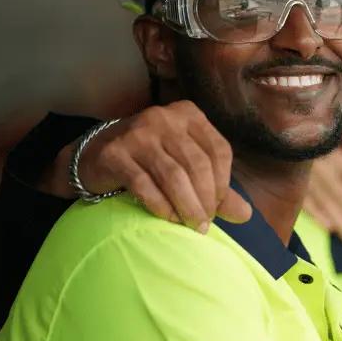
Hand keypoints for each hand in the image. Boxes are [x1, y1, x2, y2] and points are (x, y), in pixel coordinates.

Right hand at [55, 101, 251, 232]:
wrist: (95, 156)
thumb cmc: (150, 160)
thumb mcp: (186, 165)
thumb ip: (216, 187)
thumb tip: (246, 214)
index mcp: (188, 114)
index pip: (219, 150)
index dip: (223, 183)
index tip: (218, 208)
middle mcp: (164, 117)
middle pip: (197, 164)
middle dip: (206, 200)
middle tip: (204, 224)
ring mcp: (137, 133)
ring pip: (173, 175)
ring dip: (186, 206)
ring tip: (191, 226)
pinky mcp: (114, 153)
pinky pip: (144, 184)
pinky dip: (160, 206)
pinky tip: (168, 219)